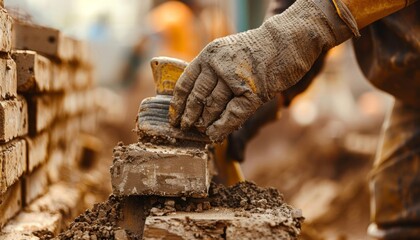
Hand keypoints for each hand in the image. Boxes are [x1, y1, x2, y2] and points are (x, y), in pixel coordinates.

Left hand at [169, 0, 358, 141]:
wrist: (288, 40)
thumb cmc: (259, 49)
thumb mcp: (229, 52)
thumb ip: (214, 71)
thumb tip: (201, 99)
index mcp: (209, 54)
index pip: (185, 83)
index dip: (177, 104)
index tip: (174, 117)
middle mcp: (217, 65)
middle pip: (197, 97)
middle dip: (190, 116)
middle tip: (186, 128)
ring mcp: (234, 78)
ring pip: (213, 107)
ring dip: (206, 123)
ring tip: (203, 132)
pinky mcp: (252, 92)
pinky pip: (232, 115)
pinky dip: (222, 127)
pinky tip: (215, 135)